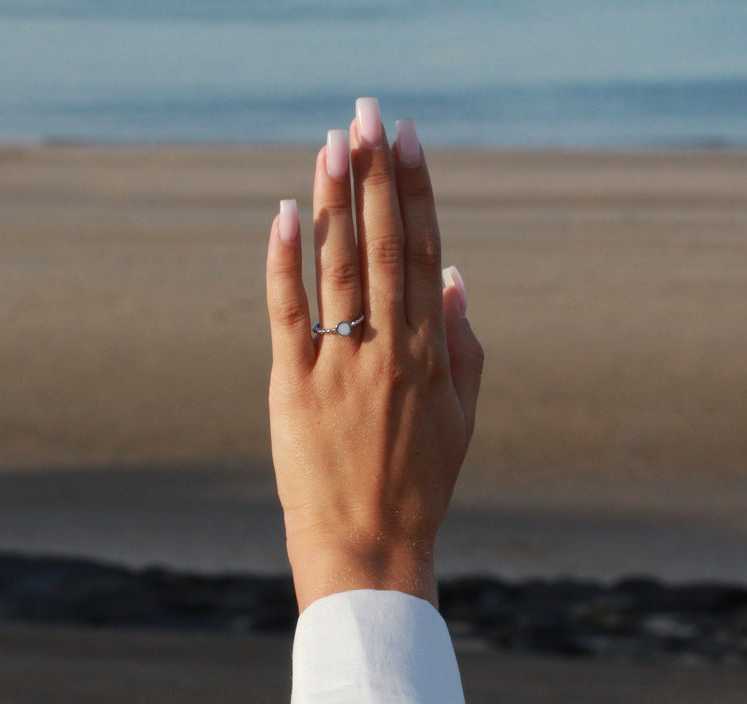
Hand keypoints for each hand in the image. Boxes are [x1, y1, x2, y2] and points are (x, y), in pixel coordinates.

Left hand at [266, 99, 482, 611]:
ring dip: (333, 201)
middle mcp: (389, 349)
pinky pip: (288, 313)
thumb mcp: (461, 416)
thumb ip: (464, 344)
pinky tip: (282, 216)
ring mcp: (340, 365)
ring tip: (330, 144)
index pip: (424, 252)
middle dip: (374, 174)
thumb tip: (455, 276)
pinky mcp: (293, 386)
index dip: (415, 191)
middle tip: (368, 115)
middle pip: (383, 244)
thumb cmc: (419, 484)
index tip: (407, 140)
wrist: (368, 545)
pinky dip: (284, 263)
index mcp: (432, 352)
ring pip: (338, 267)